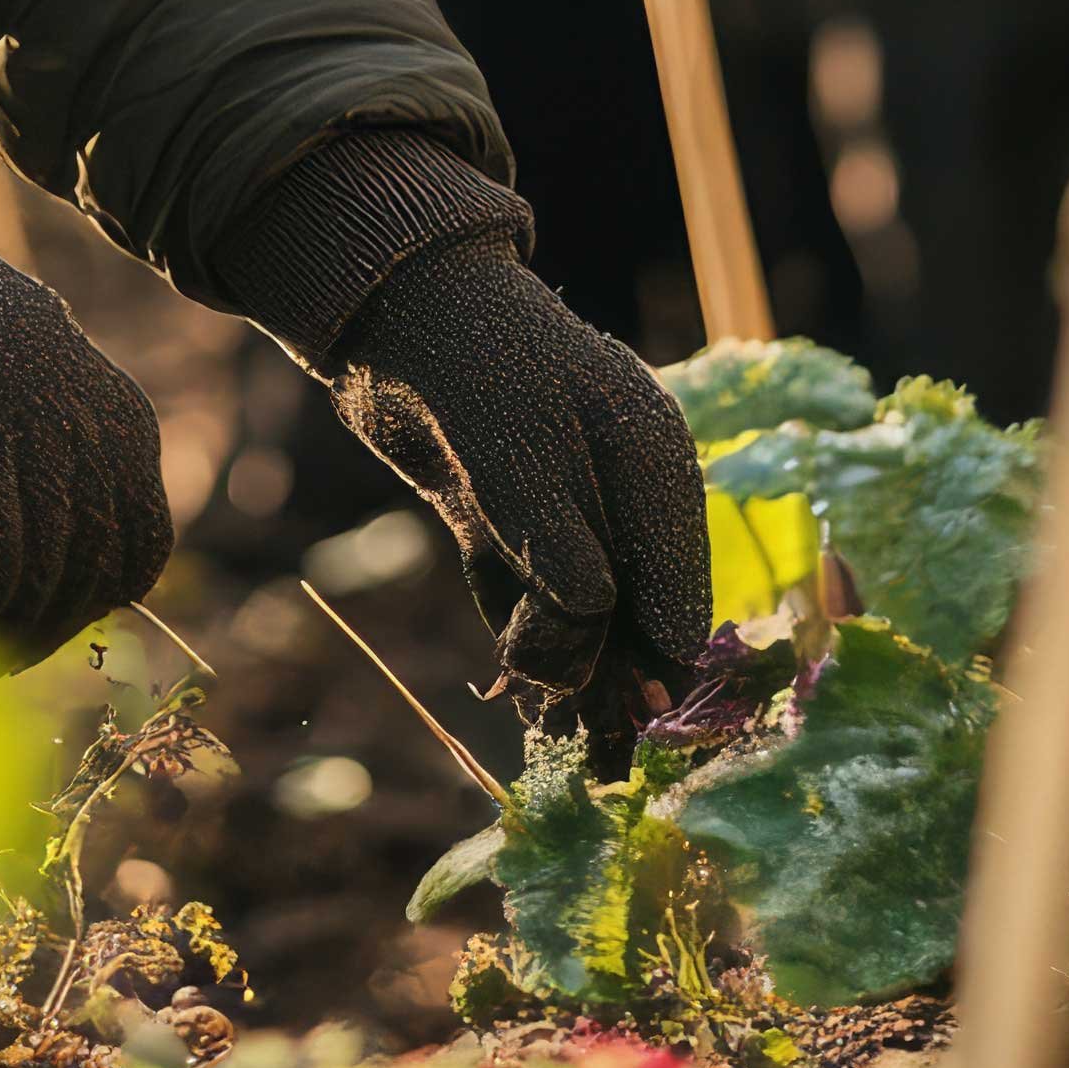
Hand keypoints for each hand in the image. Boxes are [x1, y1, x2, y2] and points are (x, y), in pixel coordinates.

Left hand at [321, 237, 713, 738]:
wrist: (391, 308)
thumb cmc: (470, 362)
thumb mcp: (519, 453)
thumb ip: (558, 542)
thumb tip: (598, 620)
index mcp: (651, 454)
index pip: (677, 568)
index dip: (669, 645)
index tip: (659, 713)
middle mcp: (616, 485)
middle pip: (633, 600)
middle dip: (621, 677)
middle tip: (610, 759)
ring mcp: (560, 503)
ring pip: (581, 608)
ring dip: (573, 673)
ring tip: (568, 748)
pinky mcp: (503, 518)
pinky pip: (528, 596)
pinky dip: (528, 645)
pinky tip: (529, 707)